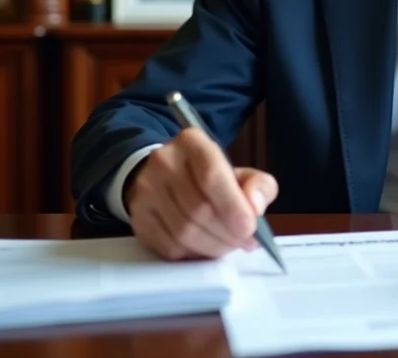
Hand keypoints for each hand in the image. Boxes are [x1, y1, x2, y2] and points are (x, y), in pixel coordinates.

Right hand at [125, 127, 277, 260]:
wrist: (164, 177)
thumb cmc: (208, 176)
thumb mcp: (239, 172)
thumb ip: (258, 185)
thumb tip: (256, 206)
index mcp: (192, 142)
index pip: (211, 176)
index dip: (233, 206)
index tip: (249, 228)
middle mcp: (163, 162)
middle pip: (198, 209)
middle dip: (227, 233)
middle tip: (244, 242)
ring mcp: (146, 191)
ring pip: (183, 232)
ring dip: (213, 246)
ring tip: (228, 245)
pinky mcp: (138, 218)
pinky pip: (169, 246)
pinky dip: (193, 254)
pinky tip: (206, 247)